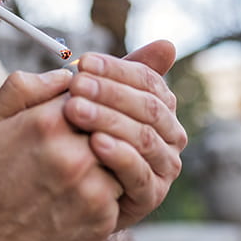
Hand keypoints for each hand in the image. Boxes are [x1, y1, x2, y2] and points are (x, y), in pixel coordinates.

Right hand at [0, 69, 123, 240]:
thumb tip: (65, 73)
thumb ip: (24, 86)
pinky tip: (84, 186)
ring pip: (123, 151)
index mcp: (47, 123)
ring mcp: (91, 187)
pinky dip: (110, 182)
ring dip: (111, 151)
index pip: (90, 89)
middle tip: (82, 132)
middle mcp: (73, 154)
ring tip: (83, 159)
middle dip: (100, 122)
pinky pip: (123, 184)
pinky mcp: (102, 215)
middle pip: (111, 119)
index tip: (76, 105)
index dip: (84, 96)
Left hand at [62, 40, 187, 229]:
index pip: (147, 79)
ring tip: (76, 110)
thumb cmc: (83, 135)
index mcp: (161, 106)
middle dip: (109, 93)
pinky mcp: (151, 194)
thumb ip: (123, 74)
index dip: (115, 69)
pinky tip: (94, 143)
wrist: (69, 189)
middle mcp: (170, 135)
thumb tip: (167, 45)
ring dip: (109, 120)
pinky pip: (138, 172)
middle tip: (76, 84)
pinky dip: (118, 155)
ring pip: (143, 137)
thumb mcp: (97, 101)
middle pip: (147, 106)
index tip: (83, 62)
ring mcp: (164, 166)